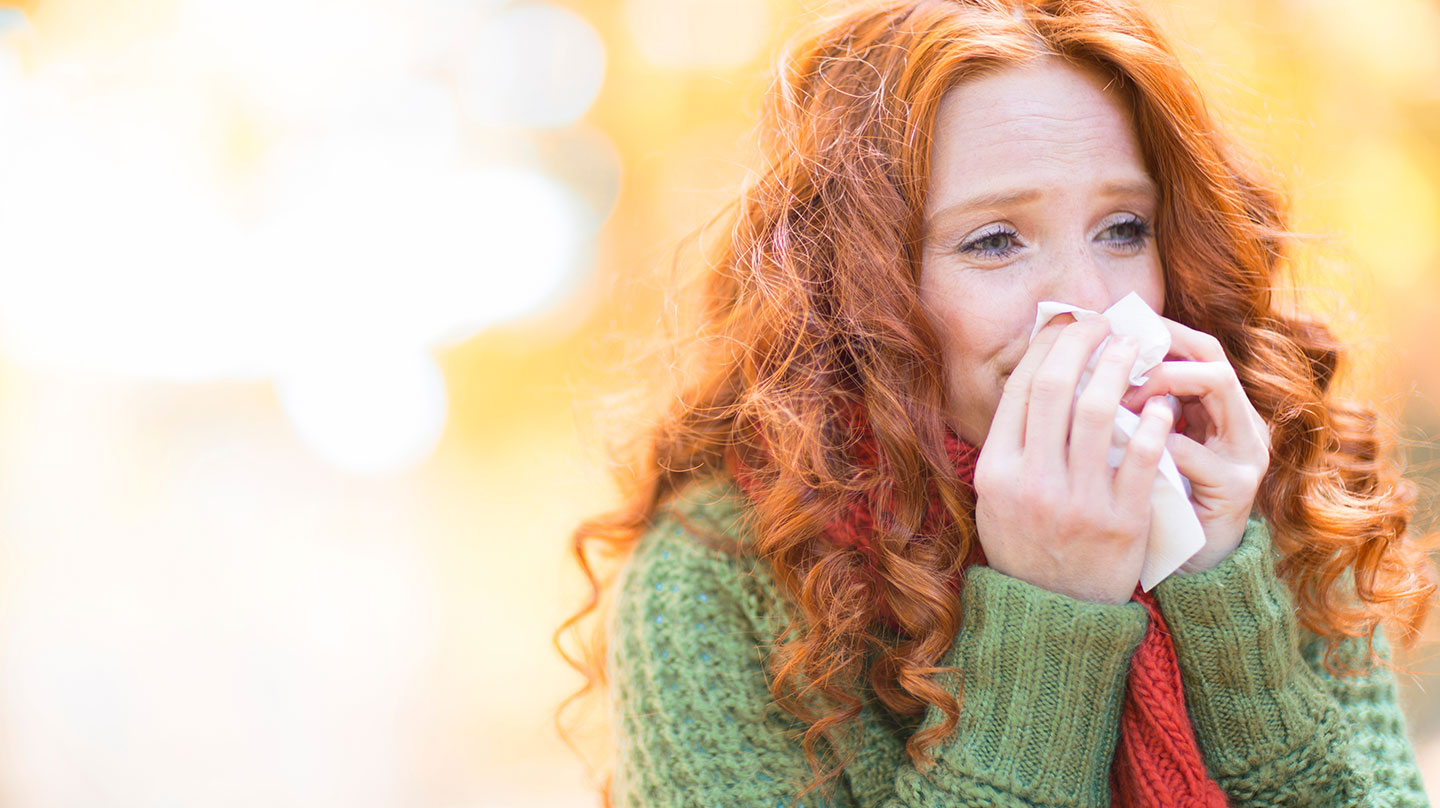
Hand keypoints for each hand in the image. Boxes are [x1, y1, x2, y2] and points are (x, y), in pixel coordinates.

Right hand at [974, 316, 1175, 603]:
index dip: (1046, 346)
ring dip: (1119, 369)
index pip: (1020, 389)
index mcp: (997, 472)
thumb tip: (1035, 375)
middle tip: (1102, 325)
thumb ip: (1009, 443)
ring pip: (1099, 412)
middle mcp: (1032, 482)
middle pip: (1056, 389)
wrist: (1054, 612)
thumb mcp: (995, 496)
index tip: (1066, 324)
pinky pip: (1142, 456)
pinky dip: (1152, 421)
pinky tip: (1160, 403)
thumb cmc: (1026, 542)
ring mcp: (1077, 501)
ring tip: (1133, 350)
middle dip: (1082, 344)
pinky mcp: (1121, 519)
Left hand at [1120, 318, 1270, 572]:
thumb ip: (1133, 409)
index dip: (1157, 330)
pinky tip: (1127, 443)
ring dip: (1162, 379)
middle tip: (1111, 359)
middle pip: (1211, 354)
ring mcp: (1245, 453)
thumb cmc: (1158, 498)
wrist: (1191, 562)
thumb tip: (1083, 363)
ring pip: (1217, 384)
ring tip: (1119, 394)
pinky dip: (1162, 441)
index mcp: (1219, 408)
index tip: (1110, 328)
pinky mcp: (1237, 489)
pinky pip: (1201, 454)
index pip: (1196, 346)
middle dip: (1158, 349)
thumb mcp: (1148, 447)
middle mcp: (1240, 421)